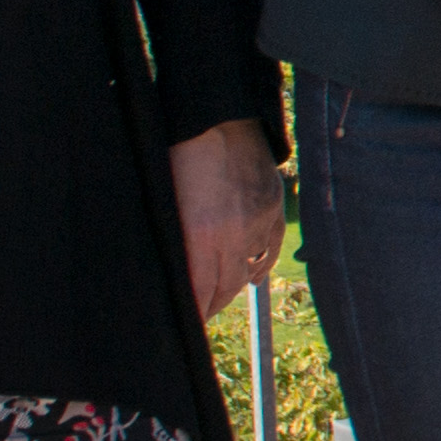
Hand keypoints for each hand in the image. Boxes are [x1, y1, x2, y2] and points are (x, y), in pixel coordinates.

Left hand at [170, 119, 282, 308]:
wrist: (217, 116)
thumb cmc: (179, 153)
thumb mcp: (168, 201)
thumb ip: (177, 240)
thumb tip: (179, 271)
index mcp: (201, 233)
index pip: (201, 291)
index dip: (195, 312)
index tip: (188, 324)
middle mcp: (234, 233)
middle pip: (226, 287)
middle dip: (212, 305)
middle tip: (200, 315)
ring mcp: (258, 220)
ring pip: (248, 270)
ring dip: (232, 285)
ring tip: (219, 295)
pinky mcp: (273, 206)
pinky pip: (270, 247)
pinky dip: (259, 264)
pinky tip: (251, 276)